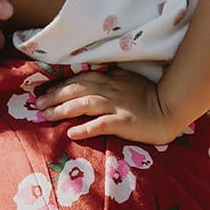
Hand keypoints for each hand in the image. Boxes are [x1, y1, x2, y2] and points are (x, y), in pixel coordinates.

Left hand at [35, 68, 186, 144]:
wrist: (171, 109)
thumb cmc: (150, 96)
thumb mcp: (128, 80)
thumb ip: (111, 78)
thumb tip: (93, 76)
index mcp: (110, 80)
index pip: (80, 79)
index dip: (60, 85)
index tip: (43, 92)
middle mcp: (110, 90)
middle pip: (76, 89)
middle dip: (54, 96)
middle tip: (37, 104)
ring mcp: (117, 106)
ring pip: (84, 104)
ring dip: (63, 110)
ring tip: (46, 116)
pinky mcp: (124, 122)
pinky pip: (101, 124)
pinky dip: (85, 128)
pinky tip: (72, 133)